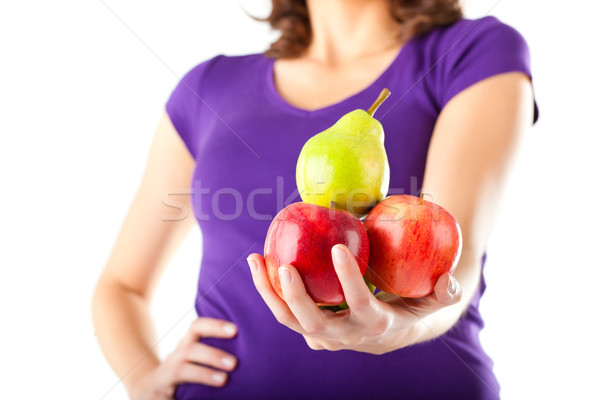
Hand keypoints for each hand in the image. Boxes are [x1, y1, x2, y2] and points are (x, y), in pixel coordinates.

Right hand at [128, 318, 237, 399]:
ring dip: (203, 374)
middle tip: (234, 363)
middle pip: (190, 349)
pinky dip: (185, 398)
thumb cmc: (184, 372)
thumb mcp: (195, 358)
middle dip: (212, 354)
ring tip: (224, 380)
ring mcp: (165, 375)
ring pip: (181, 370)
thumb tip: (253, 353)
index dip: (215, 325)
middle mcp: (175, 357)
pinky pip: (172, 394)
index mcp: (187, 345)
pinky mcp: (160, 393)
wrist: (147, 390)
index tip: (235, 329)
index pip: (197, 327)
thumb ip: (214, 352)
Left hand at [247, 244, 461, 354]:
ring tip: (254, 259)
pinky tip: (259, 264)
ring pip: (290, 320)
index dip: (349, 280)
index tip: (339, 247)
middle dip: (295, 297)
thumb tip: (448, 280)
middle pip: (313, 323)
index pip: (360, 304)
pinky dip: (270, 292)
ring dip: (269, 293)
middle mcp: (346, 336)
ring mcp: (325, 336)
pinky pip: (287, 313)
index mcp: (376, 325)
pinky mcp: (312, 330)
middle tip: (284, 265)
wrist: (397, 332)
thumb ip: (445, 292)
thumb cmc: (415, 307)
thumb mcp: (435, 302)